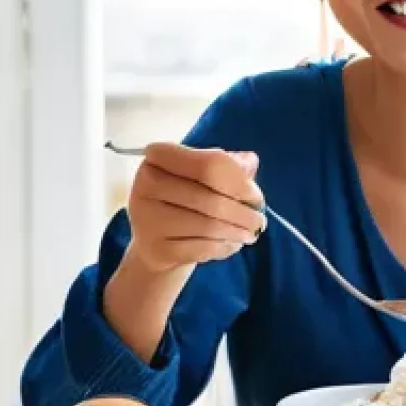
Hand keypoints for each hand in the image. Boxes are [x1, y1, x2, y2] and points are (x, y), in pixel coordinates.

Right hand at [125, 143, 265, 273]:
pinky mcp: (155, 248)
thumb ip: (228, 165)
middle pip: (211, 198)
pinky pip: (202, 248)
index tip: (254, 195)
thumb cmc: (186, 199)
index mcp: (159, 157)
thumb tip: (250, 162)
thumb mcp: (205, 175)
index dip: (240, 181)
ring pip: (208, 226)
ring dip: (238, 232)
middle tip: (259, 221)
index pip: (210, 163)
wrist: (156, 240)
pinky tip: (232, 244)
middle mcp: (146, 184)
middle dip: (244, 213)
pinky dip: (224, 247)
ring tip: (251, 233)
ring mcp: (147, 218)